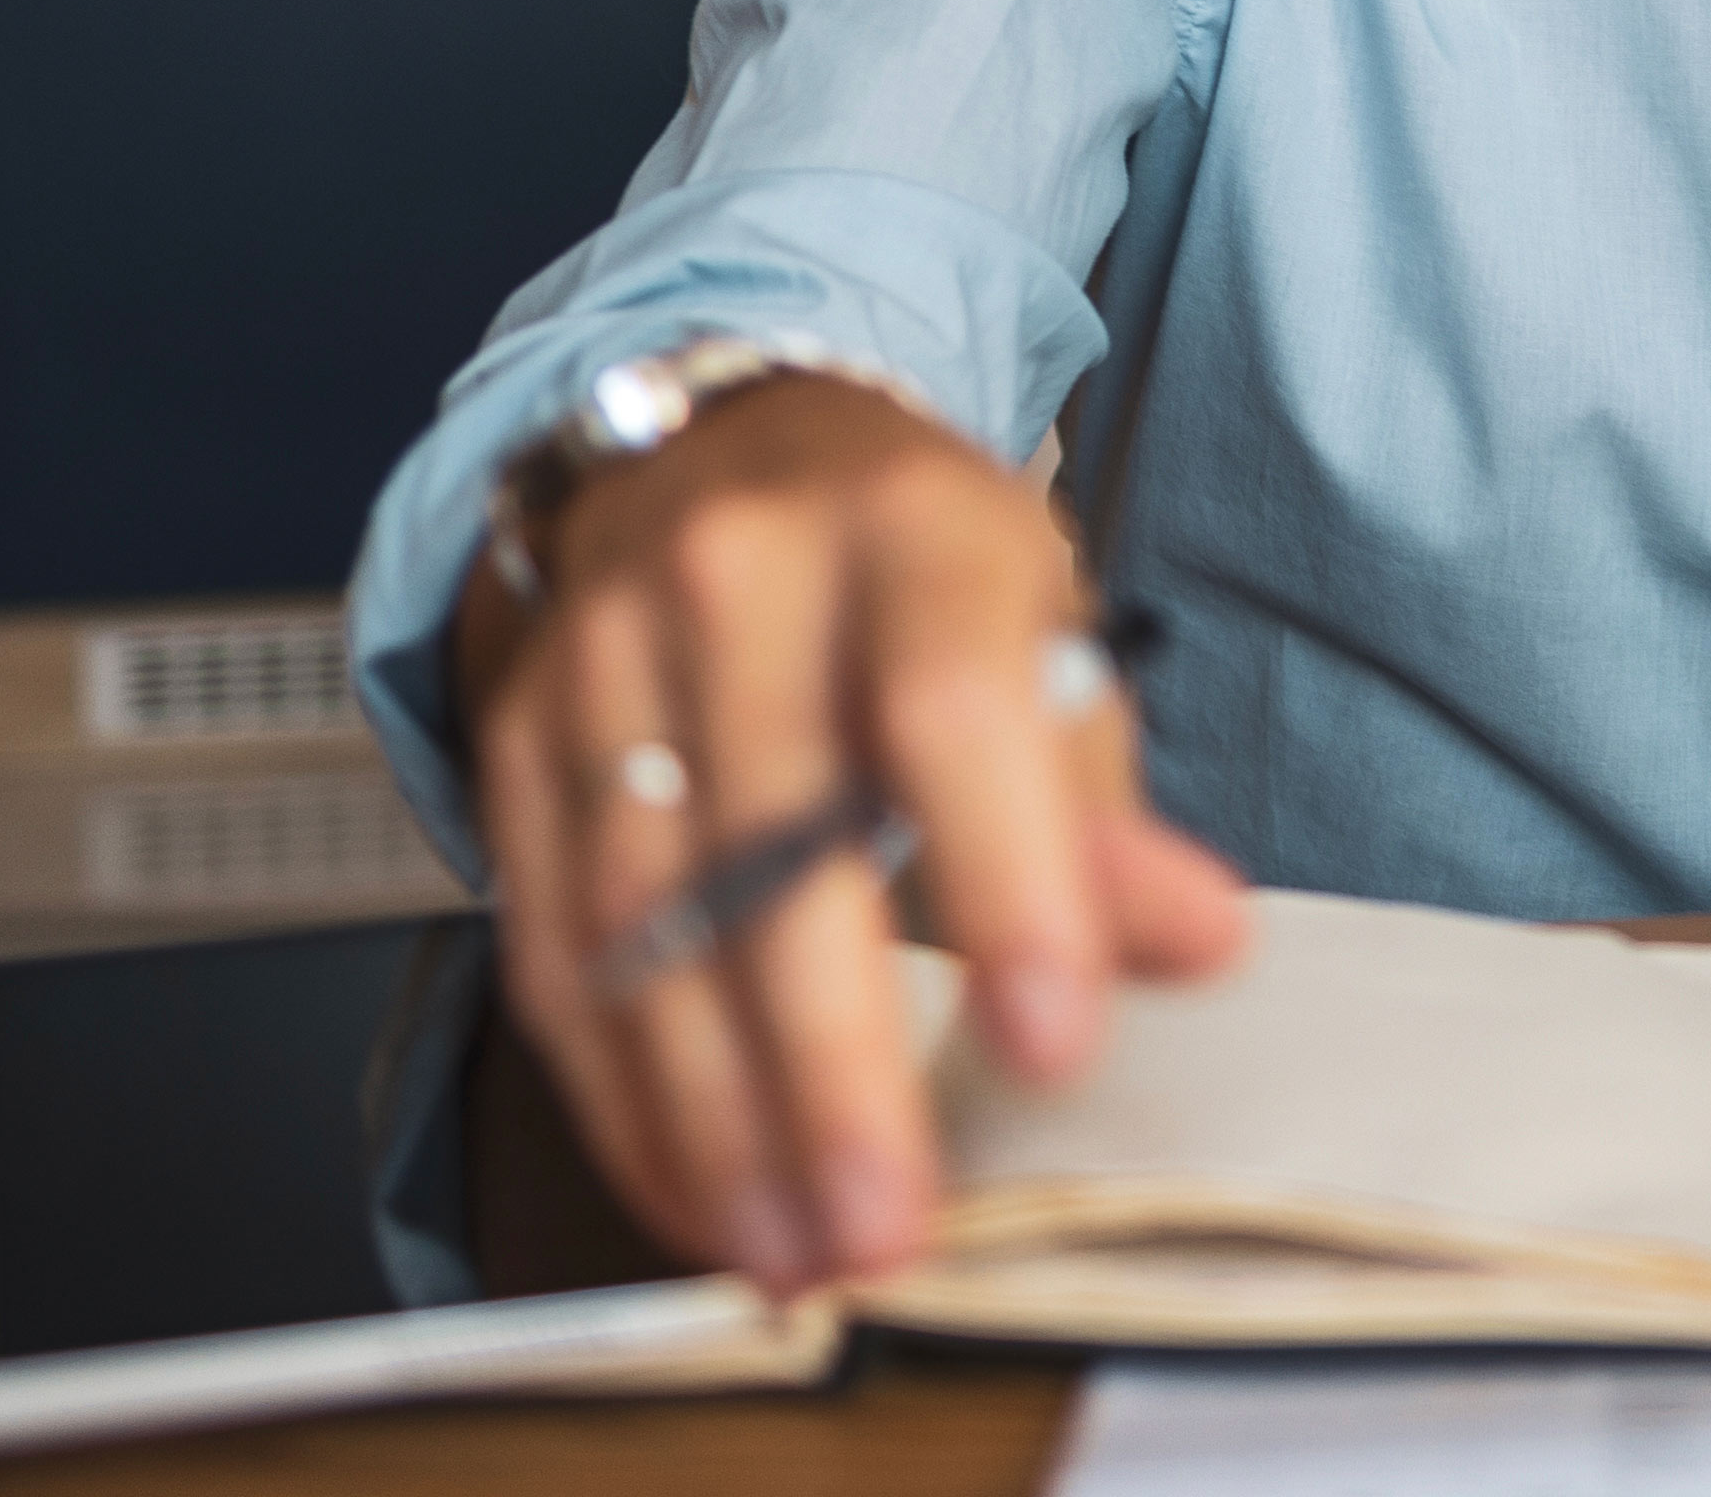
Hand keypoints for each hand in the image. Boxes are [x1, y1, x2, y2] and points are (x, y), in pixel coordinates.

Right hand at [452, 374, 1247, 1294]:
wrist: (725, 455)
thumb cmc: (918, 578)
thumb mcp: (1045, 637)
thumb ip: (1104, 804)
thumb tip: (1195, 938)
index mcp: (912, 526)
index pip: (951, 705)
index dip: (1005, 881)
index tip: (1051, 1049)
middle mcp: (738, 573)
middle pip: (771, 840)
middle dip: (830, 1063)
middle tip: (886, 1233)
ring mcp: (605, 656)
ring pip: (644, 919)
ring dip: (717, 1116)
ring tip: (795, 1256)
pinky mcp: (515, 743)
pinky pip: (555, 949)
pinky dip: (623, 1096)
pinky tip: (697, 1195)